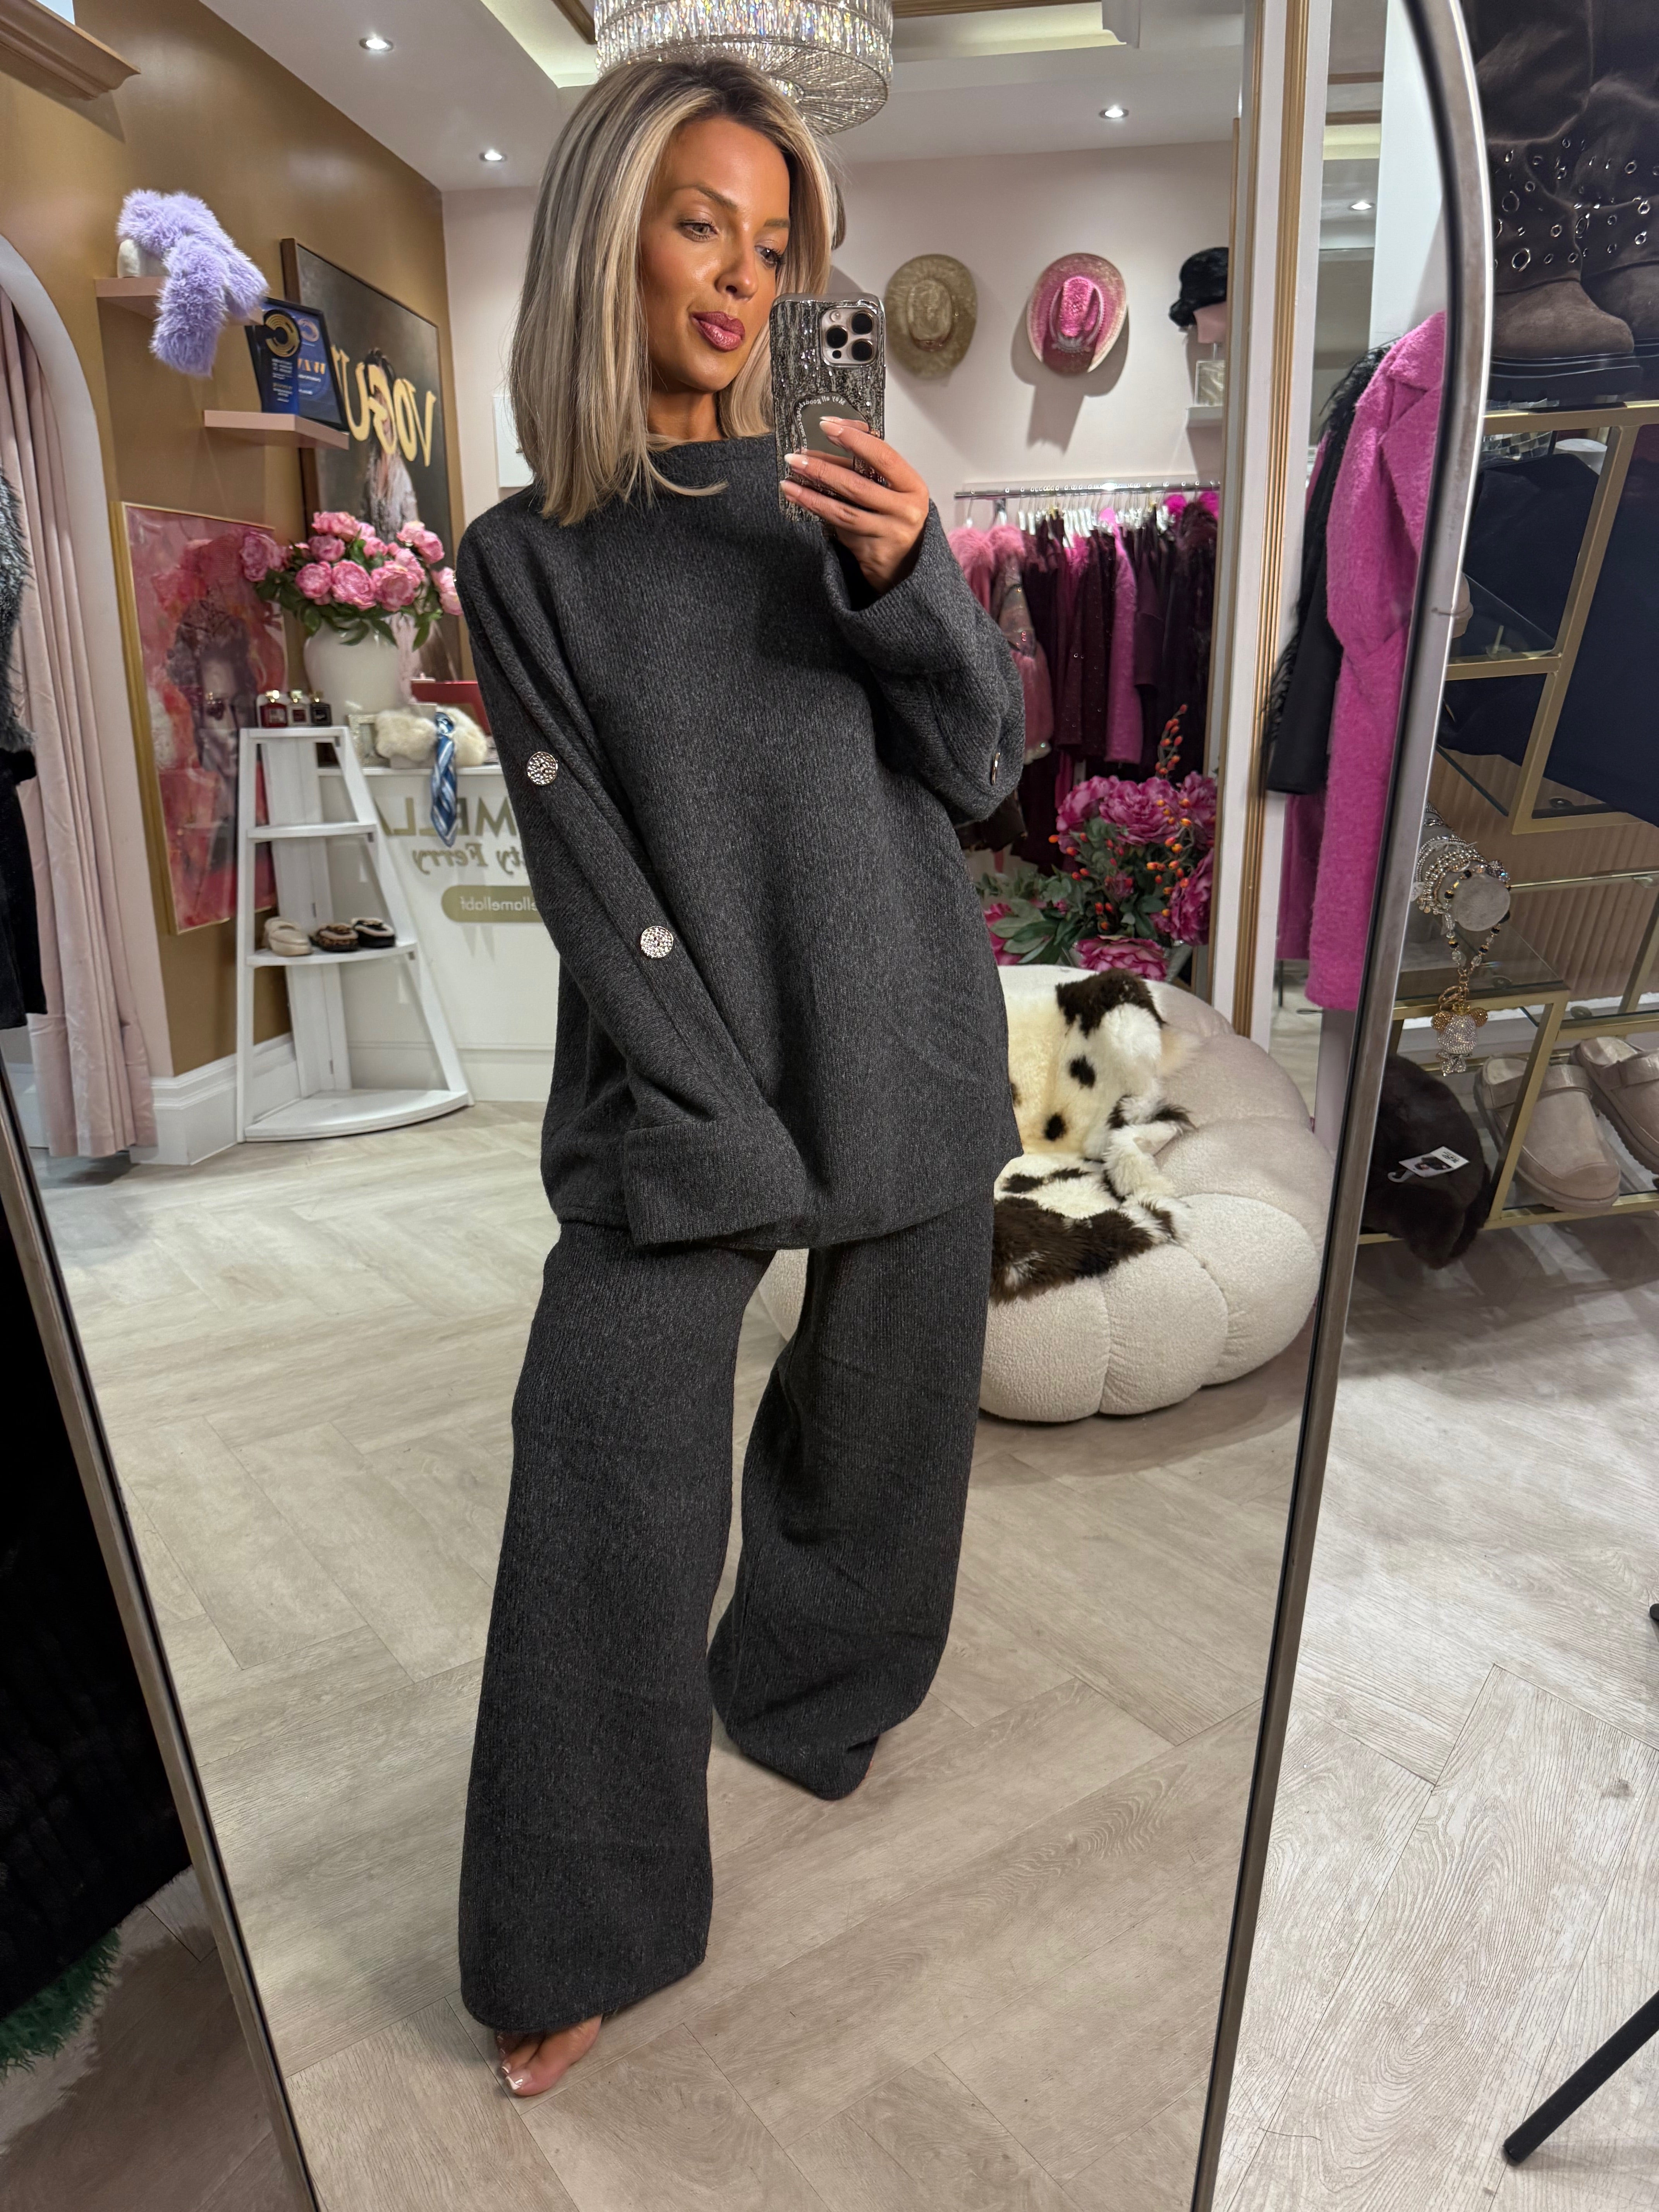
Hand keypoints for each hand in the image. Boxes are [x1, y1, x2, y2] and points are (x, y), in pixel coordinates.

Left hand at [781, 421, 928, 594]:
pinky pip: (838, 525)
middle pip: (859, 485)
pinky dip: (816, 507)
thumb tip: (835, 433)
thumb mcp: (892, 487)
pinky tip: (797, 495)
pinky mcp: (871, 550)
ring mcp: (889, 533)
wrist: (905, 563)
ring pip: (844, 509)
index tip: (829, 426)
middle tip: (798, 455)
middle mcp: (906, 510)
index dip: (855, 440)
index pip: (884, 457)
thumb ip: (869, 464)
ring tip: (790, 476)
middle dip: (824, 467)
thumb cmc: (895, 517)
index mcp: (913, 486)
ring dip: (814, 490)